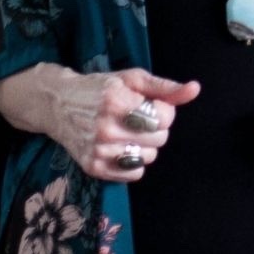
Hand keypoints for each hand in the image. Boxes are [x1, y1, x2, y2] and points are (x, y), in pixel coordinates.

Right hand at [36, 66, 200, 181]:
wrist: (58, 104)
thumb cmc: (99, 88)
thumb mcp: (131, 79)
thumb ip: (164, 87)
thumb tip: (195, 89)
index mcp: (116, 102)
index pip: (164, 118)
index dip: (164, 111)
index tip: (151, 105)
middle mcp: (106, 128)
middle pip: (159, 139)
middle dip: (156, 128)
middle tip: (138, 118)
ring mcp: (98, 151)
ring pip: (148, 157)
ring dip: (146, 146)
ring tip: (128, 132)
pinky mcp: (93, 167)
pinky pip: (133, 174)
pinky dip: (133, 162)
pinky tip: (121, 147)